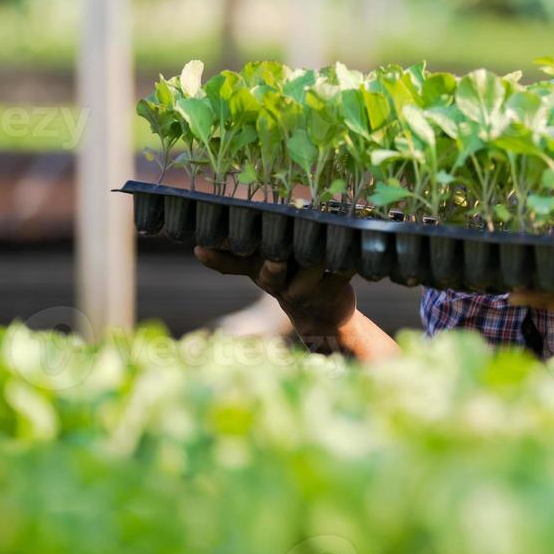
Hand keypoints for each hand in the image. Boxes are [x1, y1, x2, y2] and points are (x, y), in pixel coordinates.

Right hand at [194, 248, 356, 348]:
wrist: (322, 318)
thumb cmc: (290, 280)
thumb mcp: (261, 268)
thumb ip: (235, 257)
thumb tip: (198, 246)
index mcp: (261, 271)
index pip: (235, 264)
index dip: (219, 257)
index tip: (201, 247)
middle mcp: (280, 282)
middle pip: (272, 271)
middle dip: (273, 264)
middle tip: (276, 256)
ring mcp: (306, 289)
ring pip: (310, 268)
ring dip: (317, 255)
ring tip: (326, 236)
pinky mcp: (333, 290)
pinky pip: (342, 272)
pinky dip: (348, 262)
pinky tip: (355, 251)